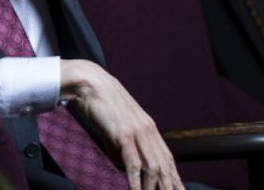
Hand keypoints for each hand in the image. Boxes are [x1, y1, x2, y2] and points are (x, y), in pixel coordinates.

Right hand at [60, 59, 182, 189]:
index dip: (174, 177)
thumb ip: (121, 147)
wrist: (89, 82)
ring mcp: (137, 132)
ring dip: (153, 188)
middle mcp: (147, 130)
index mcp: (148, 127)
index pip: (167, 157)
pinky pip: (133, 163)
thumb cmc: (99, 103)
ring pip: (152, 167)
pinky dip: (136, 181)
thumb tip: (123, 165)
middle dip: (170, 186)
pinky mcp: (123, 134)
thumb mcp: (115, 126)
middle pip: (164, 165)